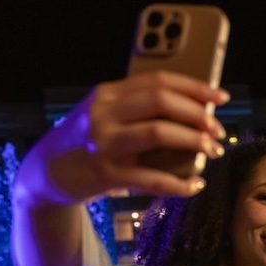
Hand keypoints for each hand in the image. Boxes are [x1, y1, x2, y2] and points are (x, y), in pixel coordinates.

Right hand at [13, 70, 228, 208]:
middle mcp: (104, 113)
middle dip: (198, 115)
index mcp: (108, 93)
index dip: (194, 87)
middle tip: (217, 131)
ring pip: (160, 133)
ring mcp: (105, 143)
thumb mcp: (105, 114)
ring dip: (194, 142)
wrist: (46, 172)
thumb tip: (194, 110)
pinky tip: (194, 185)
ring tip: (213, 151)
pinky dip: (180, 183)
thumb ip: (138, 108)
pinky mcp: (107, 174)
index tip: (220, 98)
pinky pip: (153, 178)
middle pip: (162, 102)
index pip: (158, 81)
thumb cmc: (88, 142)